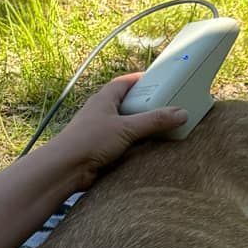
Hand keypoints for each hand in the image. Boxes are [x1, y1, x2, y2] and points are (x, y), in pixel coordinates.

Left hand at [35, 73, 186, 190]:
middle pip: (126, 103)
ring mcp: (99, 131)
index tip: (159, 80)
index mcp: (104, 99)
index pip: (124, 82)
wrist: (66, 168)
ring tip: (160, 127)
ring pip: (123, 124)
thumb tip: (181, 113)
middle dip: (144, 104)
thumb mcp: (127, 128)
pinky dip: (133, 143)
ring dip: (139, 126)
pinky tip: (145, 148)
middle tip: (165, 106)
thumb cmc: (89, 141)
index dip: (141, 79)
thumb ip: (154, 121)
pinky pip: (120, 142)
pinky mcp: (99, 149)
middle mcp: (100, 112)